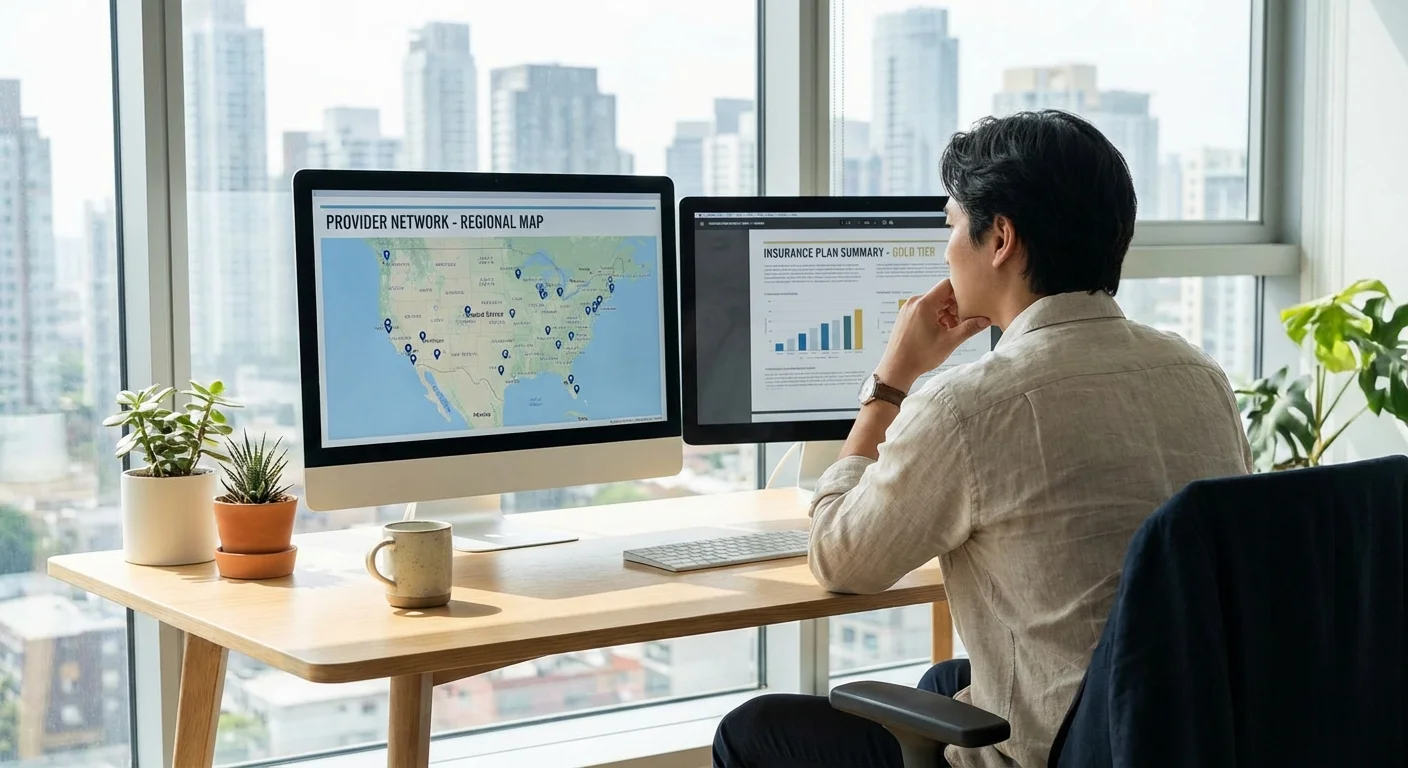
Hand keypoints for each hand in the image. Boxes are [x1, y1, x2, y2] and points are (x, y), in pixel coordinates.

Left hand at [874, 279, 989, 390]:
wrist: (896, 368)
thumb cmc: (919, 356)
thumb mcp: (949, 342)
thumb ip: (969, 328)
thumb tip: (984, 321)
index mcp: (924, 304)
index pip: (947, 285)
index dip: (961, 293)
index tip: (969, 304)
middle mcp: (914, 302)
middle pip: (941, 295)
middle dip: (954, 306)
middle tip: (962, 321)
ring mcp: (908, 309)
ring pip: (933, 303)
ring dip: (946, 313)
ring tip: (951, 329)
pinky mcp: (906, 317)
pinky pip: (924, 310)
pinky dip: (935, 317)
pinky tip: (941, 331)